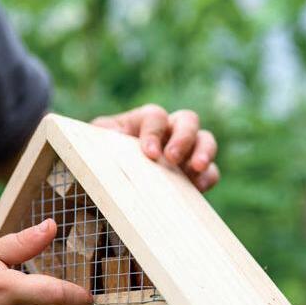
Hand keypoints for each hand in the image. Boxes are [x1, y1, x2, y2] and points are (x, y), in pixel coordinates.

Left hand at [92, 104, 219, 191]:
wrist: (108, 182)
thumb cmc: (101, 154)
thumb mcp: (95, 142)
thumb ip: (102, 135)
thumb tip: (113, 134)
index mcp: (145, 120)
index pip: (155, 117)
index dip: (154, 132)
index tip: (149, 152)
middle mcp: (170, 130)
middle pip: (188, 120)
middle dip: (183, 137)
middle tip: (172, 157)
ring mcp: (186, 150)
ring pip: (205, 140)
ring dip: (204, 152)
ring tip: (196, 168)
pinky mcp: (194, 173)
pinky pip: (210, 170)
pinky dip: (208, 176)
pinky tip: (199, 187)